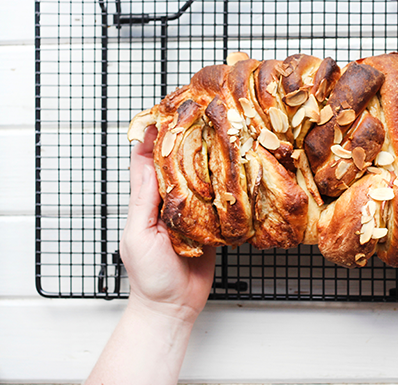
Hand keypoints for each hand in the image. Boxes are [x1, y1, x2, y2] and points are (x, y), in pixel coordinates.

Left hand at [121, 126, 215, 323]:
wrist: (173, 307)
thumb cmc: (149, 277)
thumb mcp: (139, 236)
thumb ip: (144, 202)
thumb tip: (148, 164)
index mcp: (146, 203)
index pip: (146, 163)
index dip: (153, 138)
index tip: (165, 114)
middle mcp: (169, 203)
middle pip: (176, 166)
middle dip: (185, 143)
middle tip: (200, 118)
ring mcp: (190, 214)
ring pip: (199, 180)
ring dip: (207, 161)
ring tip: (220, 138)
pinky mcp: (210, 226)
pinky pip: (218, 203)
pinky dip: (224, 189)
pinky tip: (233, 174)